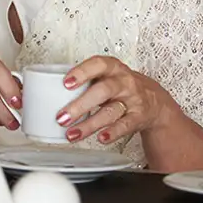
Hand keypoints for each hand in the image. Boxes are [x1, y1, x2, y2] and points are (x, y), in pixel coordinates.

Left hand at [57, 56, 174, 144]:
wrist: (153, 99)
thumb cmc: (119, 85)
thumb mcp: (104, 76)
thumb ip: (84, 81)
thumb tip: (49, 91)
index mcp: (112, 67)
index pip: (97, 65)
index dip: (81, 72)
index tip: (65, 83)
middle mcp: (123, 82)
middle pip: (102, 91)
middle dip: (80, 105)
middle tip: (61, 116)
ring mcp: (132, 99)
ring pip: (110, 111)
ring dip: (89, 124)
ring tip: (71, 134)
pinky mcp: (139, 117)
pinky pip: (125, 125)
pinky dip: (112, 132)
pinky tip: (100, 137)